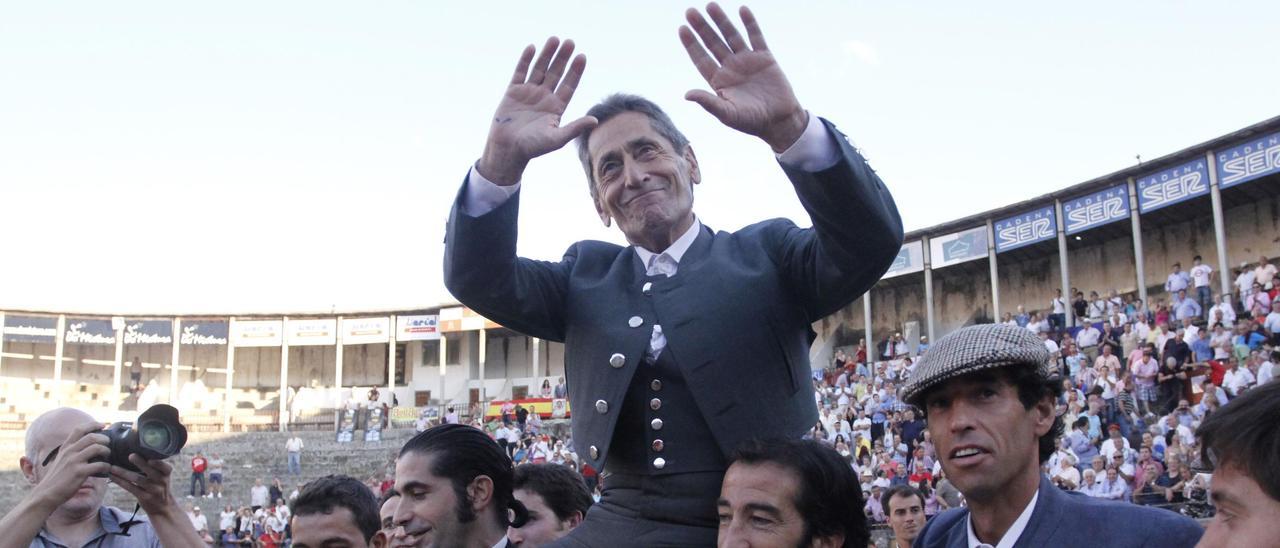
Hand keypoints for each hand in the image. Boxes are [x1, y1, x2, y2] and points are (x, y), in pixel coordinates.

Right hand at [31, 422, 110, 508]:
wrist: (46, 494)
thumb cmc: (56, 479)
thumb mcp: (61, 460)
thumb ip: (72, 452)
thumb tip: (88, 447)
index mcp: (65, 448)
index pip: (79, 429)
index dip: (93, 425)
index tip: (103, 425)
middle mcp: (69, 452)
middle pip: (91, 437)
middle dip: (104, 438)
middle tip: (109, 444)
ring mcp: (74, 462)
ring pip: (97, 448)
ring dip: (107, 451)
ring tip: (108, 455)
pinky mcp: (79, 472)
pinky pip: (99, 465)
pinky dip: (106, 466)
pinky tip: (106, 469)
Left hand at [109, 454, 178, 515]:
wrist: (163, 506)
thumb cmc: (159, 485)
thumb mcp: (162, 475)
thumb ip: (154, 465)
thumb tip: (136, 449)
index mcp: (166, 472)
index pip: (164, 466)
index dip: (157, 463)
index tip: (149, 458)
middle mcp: (161, 481)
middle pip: (150, 471)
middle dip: (140, 463)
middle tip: (130, 456)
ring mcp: (153, 490)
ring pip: (137, 479)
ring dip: (123, 473)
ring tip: (112, 467)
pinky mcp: (144, 497)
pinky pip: (130, 488)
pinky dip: (120, 481)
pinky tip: (112, 476)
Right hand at [477, 37, 596, 184]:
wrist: (507, 149)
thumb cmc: (533, 148)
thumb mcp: (556, 139)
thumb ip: (575, 128)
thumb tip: (595, 120)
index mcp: (556, 107)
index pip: (569, 85)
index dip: (576, 71)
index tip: (582, 57)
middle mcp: (544, 97)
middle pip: (556, 73)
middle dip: (563, 58)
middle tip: (570, 42)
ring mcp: (529, 93)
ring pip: (540, 69)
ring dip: (547, 55)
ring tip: (555, 39)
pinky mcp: (513, 91)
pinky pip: (520, 72)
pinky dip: (525, 60)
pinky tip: (532, 48)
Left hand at [679, 3, 806, 151]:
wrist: (780, 121)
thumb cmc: (751, 122)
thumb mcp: (728, 114)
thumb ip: (709, 103)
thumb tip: (687, 94)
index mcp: (719, 81)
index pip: (701, 58)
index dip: (691, 44)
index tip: (682, 29)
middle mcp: (730, 68)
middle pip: (713, 43)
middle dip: (702, 28)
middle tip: (690, 11)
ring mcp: (747, 61)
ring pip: (731, 36)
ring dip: (722, 21)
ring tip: (711, 5)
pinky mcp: (765, 58)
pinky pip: (756, 37)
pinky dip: (750, 24)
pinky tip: (742, 10)